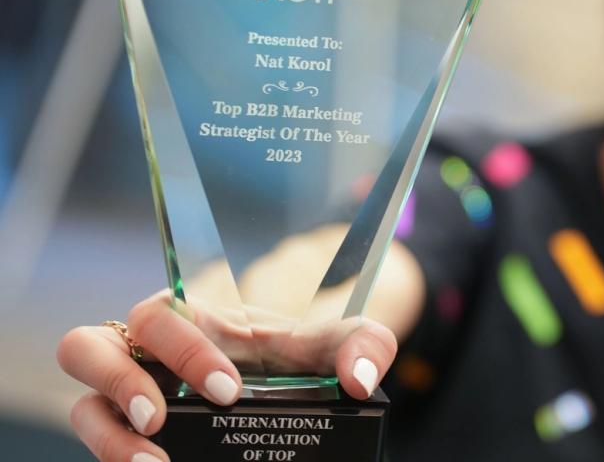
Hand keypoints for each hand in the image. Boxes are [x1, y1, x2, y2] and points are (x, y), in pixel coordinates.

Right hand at [57, 290, 396, 461]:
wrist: (289, 388)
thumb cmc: (299, 358)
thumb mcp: (335, 347)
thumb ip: (363, 346)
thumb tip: (358, 382)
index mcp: (192, 319)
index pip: (162, 314)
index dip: (182, 347)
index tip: (229, 390)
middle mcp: (149, 354)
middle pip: (88, 345)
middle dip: (121, 379)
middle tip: (163, 418)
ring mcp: (132, 398)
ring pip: (82, 403)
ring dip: (107, 435)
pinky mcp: (129, 436)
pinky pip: (100, 445)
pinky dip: (117, 460)